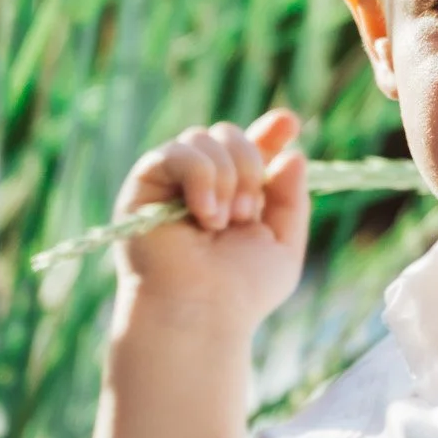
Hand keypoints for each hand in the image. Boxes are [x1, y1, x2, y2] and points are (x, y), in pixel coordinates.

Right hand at [112, 107, 308, 330]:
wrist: (202, 314)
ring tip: (224, 222)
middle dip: (250, 165)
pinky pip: (175, 153)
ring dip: (227, 177)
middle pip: (227, 133)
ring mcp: (170, 183)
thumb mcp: (282, 246)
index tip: (288, 123)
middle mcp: (201, 184)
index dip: (270, 131)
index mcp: (234, 194)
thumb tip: (294, 154)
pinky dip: (201, 177)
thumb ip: (292, 200)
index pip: (251, 146)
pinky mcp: (143, 186)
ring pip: (203, 138)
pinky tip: (205, 215)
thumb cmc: (241, 292)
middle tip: (248, 214)